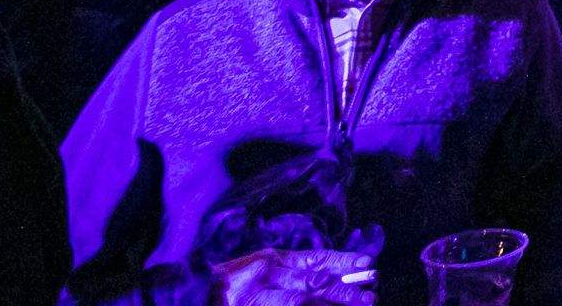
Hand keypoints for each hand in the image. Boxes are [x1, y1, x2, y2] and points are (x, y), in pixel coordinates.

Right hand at [213, 248, 375, 305]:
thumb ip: (293, 270)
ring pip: (299, 302)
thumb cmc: (229, 285)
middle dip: (342, 291)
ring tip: (361, 305)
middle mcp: (264, 277)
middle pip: (311, 283)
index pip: (313, 260)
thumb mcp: (261, 268)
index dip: (342, 262)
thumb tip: (333, 275)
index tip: (368, 265)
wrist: (192, 294)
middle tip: (369, 297)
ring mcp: (255, 298)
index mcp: (270, 260)